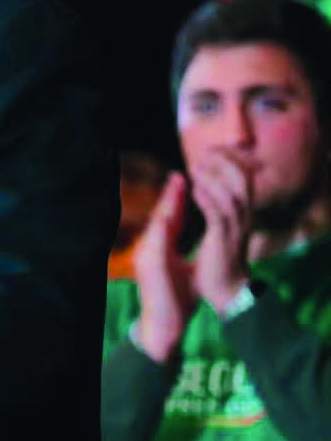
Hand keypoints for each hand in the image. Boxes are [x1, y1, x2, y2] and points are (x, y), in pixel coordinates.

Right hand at [132, 174, 196, 360]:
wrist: (164, 327)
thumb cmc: (176, 301)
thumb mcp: (184, 271)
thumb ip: (186, 252)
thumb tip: (201, 238)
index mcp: (159, 251)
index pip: (168, 220)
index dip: (177, 200)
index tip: (188, 181)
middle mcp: (149, 250)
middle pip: (160, 215)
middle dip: (171, 193)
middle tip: (181, 173)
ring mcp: (147, 256)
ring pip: (157, 222)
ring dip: (167, 201)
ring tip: (178, 182)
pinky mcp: (149, 264)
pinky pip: (156, 237)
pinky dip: (163, 221)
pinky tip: (172, 208)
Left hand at [188, 148, 253, 314]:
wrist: (228, 290)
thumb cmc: (221, 258)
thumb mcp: (224, 226)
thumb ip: (218, 205)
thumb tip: (204, 185)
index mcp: (244, 211)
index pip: (246, 175)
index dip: (233, 159)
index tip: (214, 150)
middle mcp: (244, 215)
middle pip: (242, 178)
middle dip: (224, 161)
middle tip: (204, 154)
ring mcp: (235, 227)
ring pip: (231, 193)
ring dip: (212, 176)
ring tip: (194, 167)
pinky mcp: (223, 239)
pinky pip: (217, 213)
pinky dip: (206, 198)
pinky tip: (194, 189)